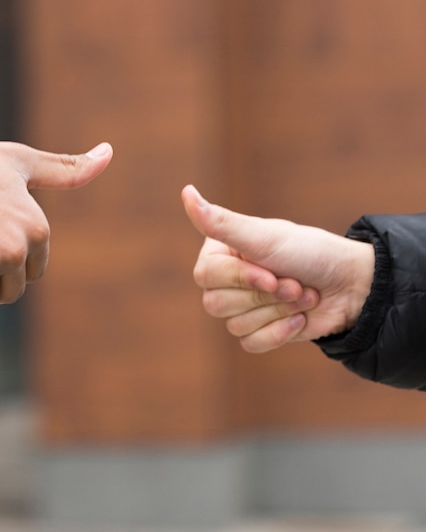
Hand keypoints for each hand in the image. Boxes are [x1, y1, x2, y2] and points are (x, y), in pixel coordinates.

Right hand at [181, 185, 374, 352]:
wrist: (351, 285)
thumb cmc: (308, 252)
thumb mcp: (263, 237)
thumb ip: (221, 221)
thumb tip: (185, 192)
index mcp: (220, 253)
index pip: (205, 276)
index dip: (240, 278)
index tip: (271, 271)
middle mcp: (225, 280)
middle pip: (215, 305)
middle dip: (263, 297)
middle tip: (293, 281)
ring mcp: (240, 308)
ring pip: (234, 326)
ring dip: (277, 311)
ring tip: (301, 295)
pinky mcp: (257, 332)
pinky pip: (250, 344)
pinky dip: (279, 333)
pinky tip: (298, 319)